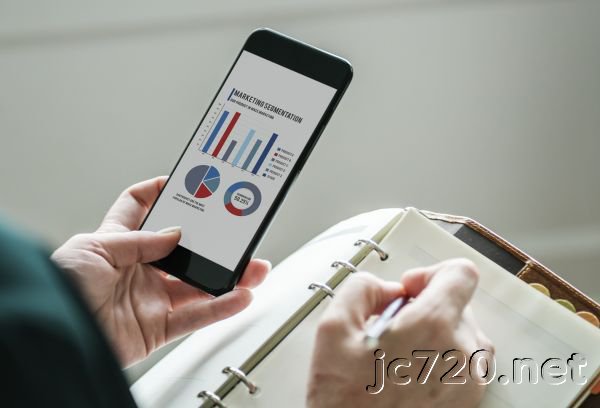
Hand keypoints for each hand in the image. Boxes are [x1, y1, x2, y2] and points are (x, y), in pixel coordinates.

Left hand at [52, 176, 269, 366]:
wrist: (57, 338)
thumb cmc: (59, 290)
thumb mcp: (93, 250)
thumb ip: (139, 241)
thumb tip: (176, 233)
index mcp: (116, 243)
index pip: (138, 207)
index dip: (159, 192)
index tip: (186, 182)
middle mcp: (137, 269)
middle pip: (184, 250)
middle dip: (213, 240)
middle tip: (236, 231)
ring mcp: (150, 298)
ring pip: (199, 284)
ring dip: (230, 277)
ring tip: (253, 269)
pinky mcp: (157, 328)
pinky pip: (196, 317)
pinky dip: (221, 308)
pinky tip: (240, 296)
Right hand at [307, 259, 492, 407]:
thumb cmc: (345, 402)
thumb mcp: (333, 328)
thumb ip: (362, 288)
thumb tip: (386, 289)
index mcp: (432, 327)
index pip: (461, 274)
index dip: (432, 273)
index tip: (411, 288)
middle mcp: (460, 353)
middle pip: (460, 304)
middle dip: (427, 306)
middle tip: (393, 326)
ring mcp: (468, 382)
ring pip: (466, 334)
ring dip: (438, 332)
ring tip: (401, 352)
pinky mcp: (467, 403)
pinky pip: (467, 364)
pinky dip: (444, 358)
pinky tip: (410, 371)